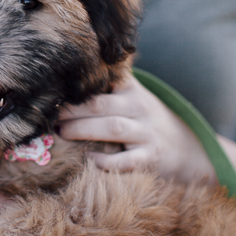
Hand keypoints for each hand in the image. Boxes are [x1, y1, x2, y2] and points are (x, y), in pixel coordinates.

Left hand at [57, 75, 214, 182]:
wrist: (186, 148)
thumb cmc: (145, 119)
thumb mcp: (131, 96)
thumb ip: (106, 84)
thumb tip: (64, 73)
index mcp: (131, 90)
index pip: (102, 82)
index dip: (77, 86)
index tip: (53, 89)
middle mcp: (139, 107)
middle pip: (101, 104)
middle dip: (73, 109)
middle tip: (49, 114)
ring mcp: (146, 132)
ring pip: (113, 128)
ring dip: (83, 129)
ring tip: (61, 132)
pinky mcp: (151, 158)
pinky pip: (128, 160)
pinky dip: (108, 162)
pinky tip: (90, 159)